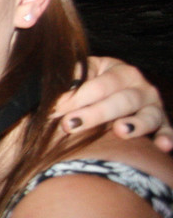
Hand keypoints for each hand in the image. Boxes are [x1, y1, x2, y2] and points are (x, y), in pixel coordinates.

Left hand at [51, 57, 172, 152]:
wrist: (110, 94)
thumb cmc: (89, 87)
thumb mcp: (81, 76)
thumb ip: (70, 80)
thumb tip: (58, 91)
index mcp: (118, 71)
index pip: (99, 84)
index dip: (76, 98)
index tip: (55, 110)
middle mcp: (140, 86)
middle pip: (121, 100)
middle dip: (95, 114)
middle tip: (70, 125)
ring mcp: (152, 105)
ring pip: (148, 115)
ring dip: (137, 124)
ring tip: (121, 131)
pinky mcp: (162, 123)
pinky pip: (167, 130)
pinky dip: (167, 138)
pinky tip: (161, 146)